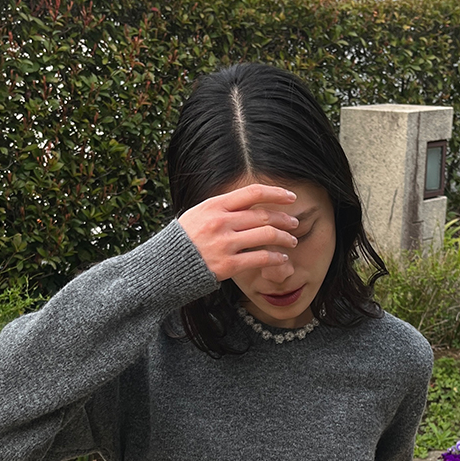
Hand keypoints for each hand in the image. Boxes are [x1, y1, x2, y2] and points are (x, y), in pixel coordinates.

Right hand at [178, 183, 298, 281]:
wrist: (164, 267)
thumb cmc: (182, 242)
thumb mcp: (197, 215)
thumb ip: (221, 209)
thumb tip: (245, 204)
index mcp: (214, 206)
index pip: (253, 193)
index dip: (276, 193)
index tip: (290, 197)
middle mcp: (221, 222)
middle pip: (263, 215)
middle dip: (284, 219)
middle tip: (295, 223)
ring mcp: (224, 243)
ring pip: (266, 236)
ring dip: (284, 238)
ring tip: (292, 242)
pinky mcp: (227, 265)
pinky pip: (259, 258)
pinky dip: (275, 258)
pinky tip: (281, 259)